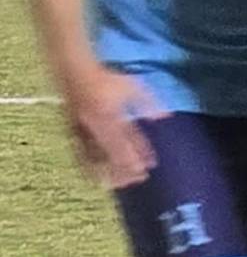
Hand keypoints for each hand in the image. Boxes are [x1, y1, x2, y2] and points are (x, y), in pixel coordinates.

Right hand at [63, 64, 168, 189]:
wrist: (75, 73)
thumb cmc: (107, 80)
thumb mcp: (132, 86)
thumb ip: (148, 102)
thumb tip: (164, 118)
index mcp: (113, 112)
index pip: (130, 137)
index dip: (141, 152)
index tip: (150, 165)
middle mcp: (97, 124)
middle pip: (115, 151)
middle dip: (128, 167)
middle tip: (140, 178)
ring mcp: (84, 130)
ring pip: (97, 158)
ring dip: (110, 171)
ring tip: (123, 183)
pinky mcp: (73, 135)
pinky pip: (81, 157)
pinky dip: (90, 170)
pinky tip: (97, 179)